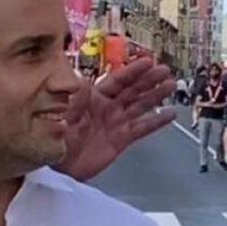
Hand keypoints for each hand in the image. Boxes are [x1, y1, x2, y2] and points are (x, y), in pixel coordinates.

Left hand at [59, 56, 175, 182]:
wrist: (57, 164)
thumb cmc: (55, 134)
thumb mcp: (61, 110)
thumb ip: (74, 96)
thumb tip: (81, 80)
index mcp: (92, 97)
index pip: (116, 80)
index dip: (132, 71)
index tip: (148, 61)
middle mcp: (106, 107)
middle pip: (131, 90)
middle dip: (148, 79)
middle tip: (164, 70)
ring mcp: (115, 123)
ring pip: (140, 105)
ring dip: (155, 95)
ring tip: (171, 85)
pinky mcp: (121, 139)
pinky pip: (142, 128)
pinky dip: (157, 121)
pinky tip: (170, 114)